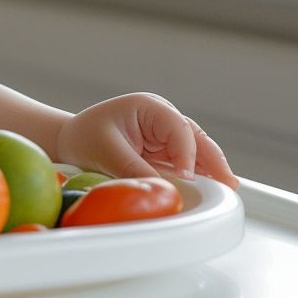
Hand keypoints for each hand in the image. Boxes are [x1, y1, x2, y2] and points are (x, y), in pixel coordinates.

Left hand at [55, 93, 239, 188]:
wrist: (69, 142)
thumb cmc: (84, 139)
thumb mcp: (107, 153)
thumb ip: (135, 169)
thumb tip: (161, 189)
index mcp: (149, 107)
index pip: (178, 129)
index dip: (187, 154)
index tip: (187, 177)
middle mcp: (163, 118)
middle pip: (196, 139)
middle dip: (213, 161)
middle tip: (228, 185)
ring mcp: (166, 135)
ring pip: (196, 152)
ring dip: (210, 170)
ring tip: (226, 191)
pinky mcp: (165, 152)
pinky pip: (186, 163)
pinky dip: (198, 176)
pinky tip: (210, 190)